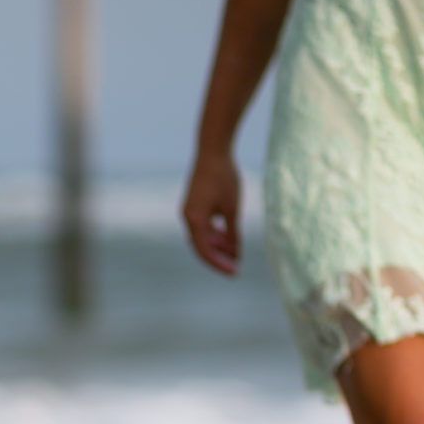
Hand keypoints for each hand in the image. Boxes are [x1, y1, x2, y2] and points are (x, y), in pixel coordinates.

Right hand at [182, 149, 241, 275]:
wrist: (212, 150)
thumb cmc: (224, 177)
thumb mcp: (232, 208)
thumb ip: (232, 232)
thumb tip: (234, 251)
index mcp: (195, 220)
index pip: (206, 252)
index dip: (220, 265)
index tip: (235, 272)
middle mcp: (187, 218)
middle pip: (201, 247)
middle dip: (219, 258)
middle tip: (236, 266)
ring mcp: (188, 211)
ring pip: (202, 236)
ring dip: (217, 246)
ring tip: (235, 252)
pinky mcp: (193, 204)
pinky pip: (202, 226)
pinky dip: (214, 233)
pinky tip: (228, 236)